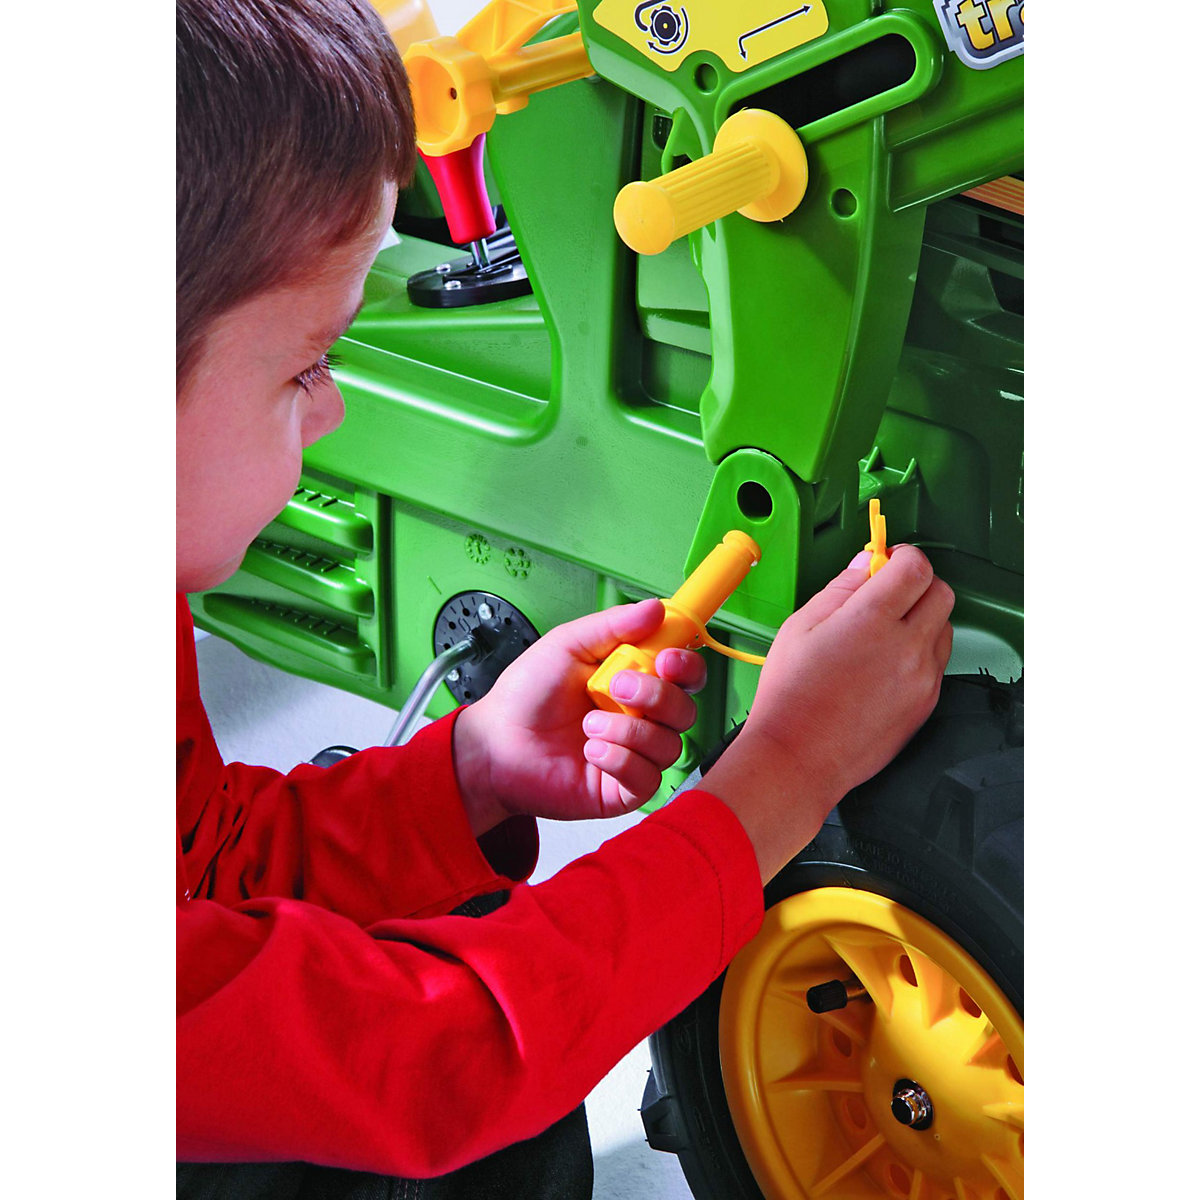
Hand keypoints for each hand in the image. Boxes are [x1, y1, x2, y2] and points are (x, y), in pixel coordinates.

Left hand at [452, 598, 706, 832]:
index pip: (684, 674)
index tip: (668, 659)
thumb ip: (613, 626)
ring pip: (670, 746)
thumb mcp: (567, 646)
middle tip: (617, 687)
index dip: (687, 666)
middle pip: (685, 710)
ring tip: (589, 724)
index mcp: (634, 680)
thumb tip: (657, 608)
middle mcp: (641, 718)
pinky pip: (648, 779)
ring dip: (631, 730)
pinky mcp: (622, 790)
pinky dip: (622, 761)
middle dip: (658, 696)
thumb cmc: (526, 695)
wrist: (495, 744)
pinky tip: (592, 751)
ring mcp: (634, 755)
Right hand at [701, 546, 953, 881]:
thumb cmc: (790, 697)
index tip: (886, 561)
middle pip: (940, 592)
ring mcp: (922, 678)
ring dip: (921, 619)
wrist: (798, 757)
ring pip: (944, 627)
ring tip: (883, 634)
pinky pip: (936, 663)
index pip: (916, 566)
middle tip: (886, 593)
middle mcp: (906, 647)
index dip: (901, 556)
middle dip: (916, 584)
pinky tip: (884, 665)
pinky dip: (919, 653)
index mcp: (872, 619)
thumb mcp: (800, 627)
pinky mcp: (926, 704)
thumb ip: (840, 589)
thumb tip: (866, 563)